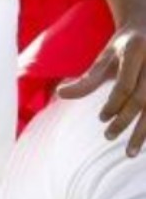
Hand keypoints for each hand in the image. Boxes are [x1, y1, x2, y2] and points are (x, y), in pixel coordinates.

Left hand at [57, 26, 145, 156]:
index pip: (125, 85)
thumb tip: (60, 94)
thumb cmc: (123, 47)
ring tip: (129, 152)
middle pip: (143, 99)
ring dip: (143, 132)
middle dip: (126, 121)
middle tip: (109, 136)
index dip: (113, 104)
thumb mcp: (104, 58)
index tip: (101, 118)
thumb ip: (87, 79)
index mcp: (135, 49)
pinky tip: (143, 141)